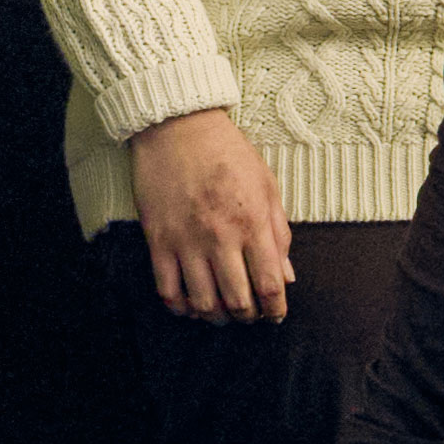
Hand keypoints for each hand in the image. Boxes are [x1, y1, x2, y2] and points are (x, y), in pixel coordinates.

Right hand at [121, 111, 297, 331]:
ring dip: (215, 316)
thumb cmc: (227, 153)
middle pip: (238, 300)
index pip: (270, 284)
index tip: (275, 315)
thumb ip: (279, 233)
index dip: (275, 309)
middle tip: (249, 314)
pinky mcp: (158, 239)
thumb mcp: (267, 186)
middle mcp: (220, 236)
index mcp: (253, 222)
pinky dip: (179, 306)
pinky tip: (188, 305)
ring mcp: (186, 240)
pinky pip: (167, 288)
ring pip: (202, 301)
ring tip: (220, 314)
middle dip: (247, 317)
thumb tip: (286, 276)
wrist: (178, 127)